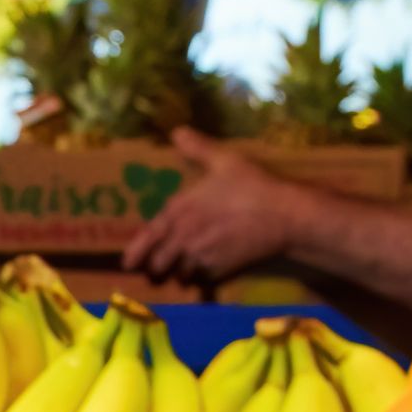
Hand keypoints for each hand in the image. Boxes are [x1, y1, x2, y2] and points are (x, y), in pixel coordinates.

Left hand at [117, 130, 304, 282]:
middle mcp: (183, 237)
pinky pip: (201, 280)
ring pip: (179, 275)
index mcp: (179, 210)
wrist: (283, 216)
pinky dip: (201, 278)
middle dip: (157, 266)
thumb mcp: (224, 160)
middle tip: (158, 268)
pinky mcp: (218, 271)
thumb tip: (176, 131)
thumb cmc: (252, 185)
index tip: (128, 264)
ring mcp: (199, 257)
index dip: (135, 253)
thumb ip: (197, 148)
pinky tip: (208, 271)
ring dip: (179, 273)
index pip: (147, 238)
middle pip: (158, 264)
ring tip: (183, 270)